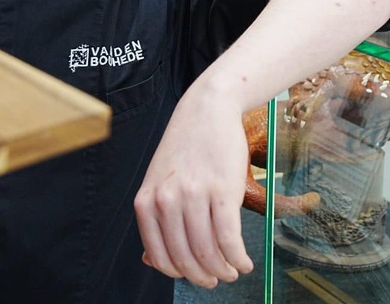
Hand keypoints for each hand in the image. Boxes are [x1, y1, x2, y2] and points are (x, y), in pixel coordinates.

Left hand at [133, 88, 252, 287]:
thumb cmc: (185, 148)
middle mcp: (165, 200)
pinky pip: (229, 239)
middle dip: (204, 278)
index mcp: (146, 201)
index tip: (195, 277)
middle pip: (185, 258)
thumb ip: (155, 220)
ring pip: (208, 252)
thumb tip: (150, 262)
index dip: (180, 274)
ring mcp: (193, 195)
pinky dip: (238, 258)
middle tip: (217, 279)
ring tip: (233, 270)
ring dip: (224, 270)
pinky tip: (244, 261)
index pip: (159, 256)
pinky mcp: (222, 190)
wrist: (207, 110)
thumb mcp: (159, 182)